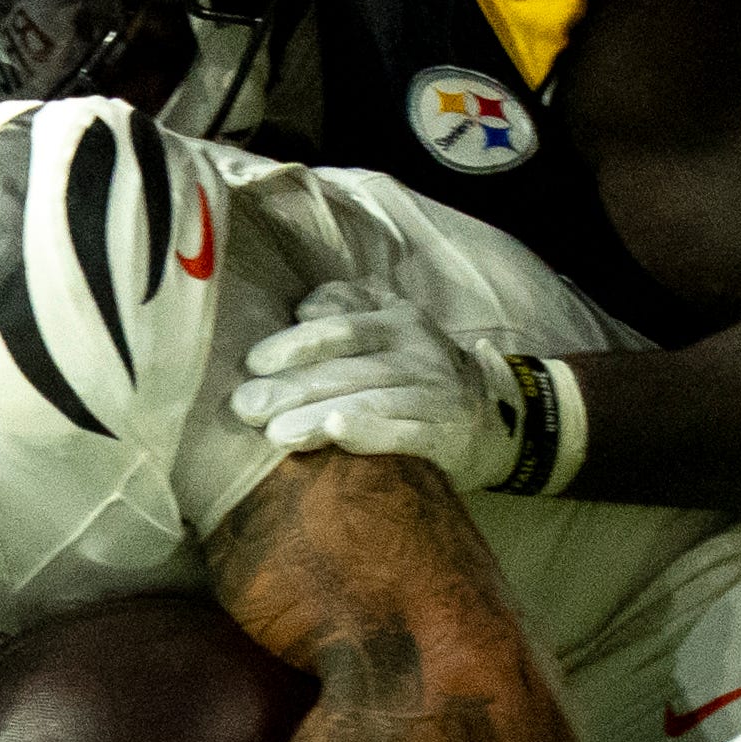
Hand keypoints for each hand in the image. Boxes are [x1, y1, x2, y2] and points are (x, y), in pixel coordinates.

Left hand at [232, 281, 525, 485]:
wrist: (494, 418)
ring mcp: (436, 394)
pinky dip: (372, 430)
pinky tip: (338, 431)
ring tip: (277, 434)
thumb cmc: (419, 372)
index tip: (253, 363)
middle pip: (349, 367)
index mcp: (399, 320)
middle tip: (246, 407)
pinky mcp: (447, 434)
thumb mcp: (393, 327)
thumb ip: (351, 306)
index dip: (296, 342)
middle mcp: (419, 351)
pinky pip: (407, 431)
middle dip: (292, 388)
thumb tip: (305, 306)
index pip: (342, 326)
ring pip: (372, 398)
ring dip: (319, 415)